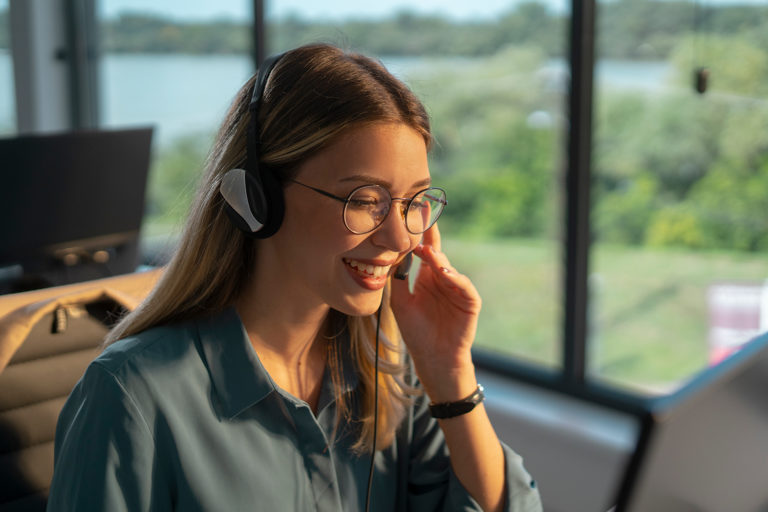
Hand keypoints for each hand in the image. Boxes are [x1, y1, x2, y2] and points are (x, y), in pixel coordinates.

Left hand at [390, 224, 481, 397]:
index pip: (423, 251)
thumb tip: (389, 255)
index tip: (410, 215)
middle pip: (437, 253)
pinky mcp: (469, 302)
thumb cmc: (417, 332)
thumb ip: (397, 281)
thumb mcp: (400, 304)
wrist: (434, 358)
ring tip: (427, 251)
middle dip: (430, 236)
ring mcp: (457, 289)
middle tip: (423, 216)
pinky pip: (463, 287)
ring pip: (448, 268)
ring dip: (438, 259)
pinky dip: (455, 279)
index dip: (418, 235)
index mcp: (427, 278)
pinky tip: (444, 273)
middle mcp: (443, 279)